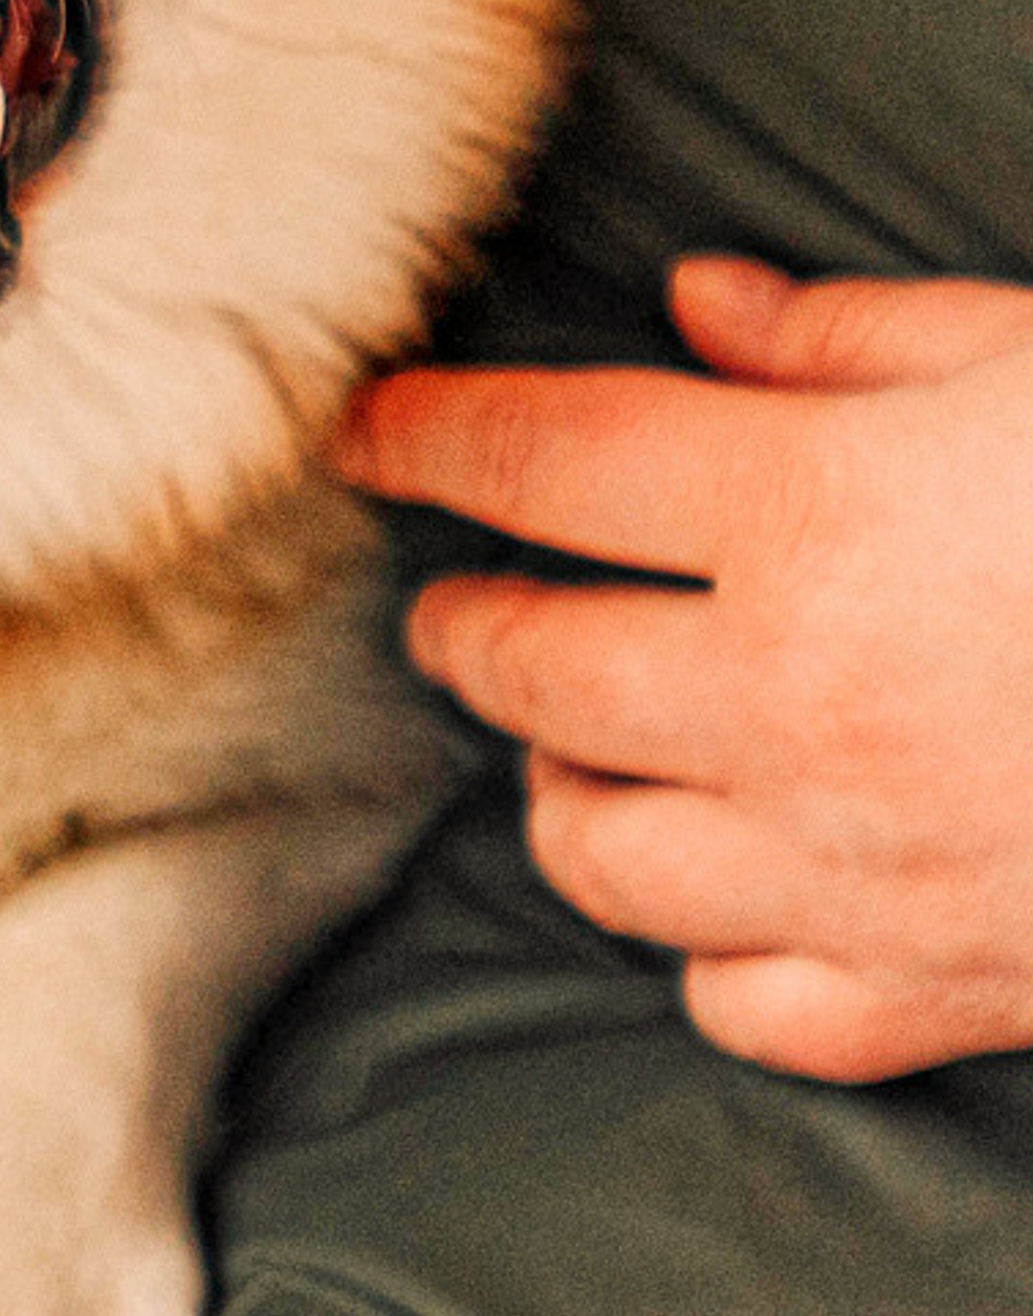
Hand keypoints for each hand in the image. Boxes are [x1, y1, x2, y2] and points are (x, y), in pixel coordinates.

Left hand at [335, 258, 1032, 1080]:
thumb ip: (848, 338)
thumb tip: (701, 310)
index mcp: (807, 516)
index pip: (535, 464)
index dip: (425, 439)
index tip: (367, 432)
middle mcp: (794, 701)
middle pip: (530, 672)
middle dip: (466, 629)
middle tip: (460, 602)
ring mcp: (860, 866)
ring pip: (603, 859)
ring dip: (560, 791)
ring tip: (568, 745)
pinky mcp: (949, 988)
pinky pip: (754, 1005)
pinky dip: (710, 953)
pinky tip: (725, 891)